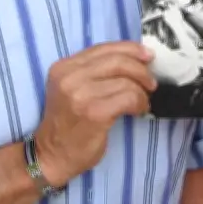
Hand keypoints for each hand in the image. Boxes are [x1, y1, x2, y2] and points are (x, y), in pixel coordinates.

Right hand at [34, 41, 156, 184]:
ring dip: (142, 91)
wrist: (52, 155)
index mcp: (64, 67)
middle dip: (140, 69)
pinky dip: (140, 103)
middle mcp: (70, 76)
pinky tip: (139, 111)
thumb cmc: (68, 123)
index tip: (147, 55)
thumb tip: (134, 60)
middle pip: (117, 61)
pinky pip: (128, 98)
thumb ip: (94, 72)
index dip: (130, 49)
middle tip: (151, 83)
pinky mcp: (94, 112)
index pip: (103, 48)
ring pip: (126, 81)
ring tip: (143, 102)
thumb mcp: (72, 89)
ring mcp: (81, 94)